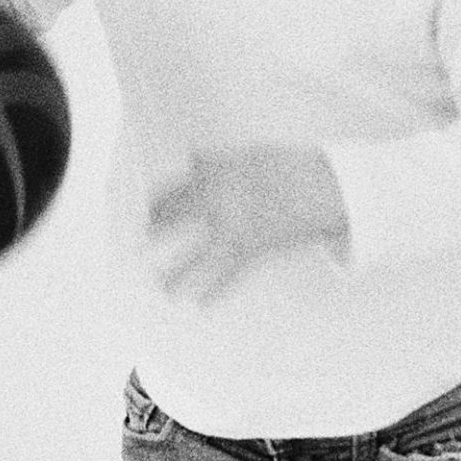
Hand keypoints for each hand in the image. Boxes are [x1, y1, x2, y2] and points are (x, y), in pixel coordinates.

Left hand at [147, 145, 348, 303]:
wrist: (319, 185)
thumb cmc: (285, 168)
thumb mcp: (249, 155)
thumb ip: (216, 160)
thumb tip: (191, 157)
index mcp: (218, 174)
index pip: (177, 187)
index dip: (158, 201)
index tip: (145, 211)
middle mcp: (221, 199)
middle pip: (180, 215)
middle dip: (157, 228)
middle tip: (141, 240)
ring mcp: (236, 225)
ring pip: (201, 252)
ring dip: (180, 272)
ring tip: (161, 289)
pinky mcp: (254, 246)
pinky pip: (231, 271)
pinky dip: (216, 289)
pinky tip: (201, 306)